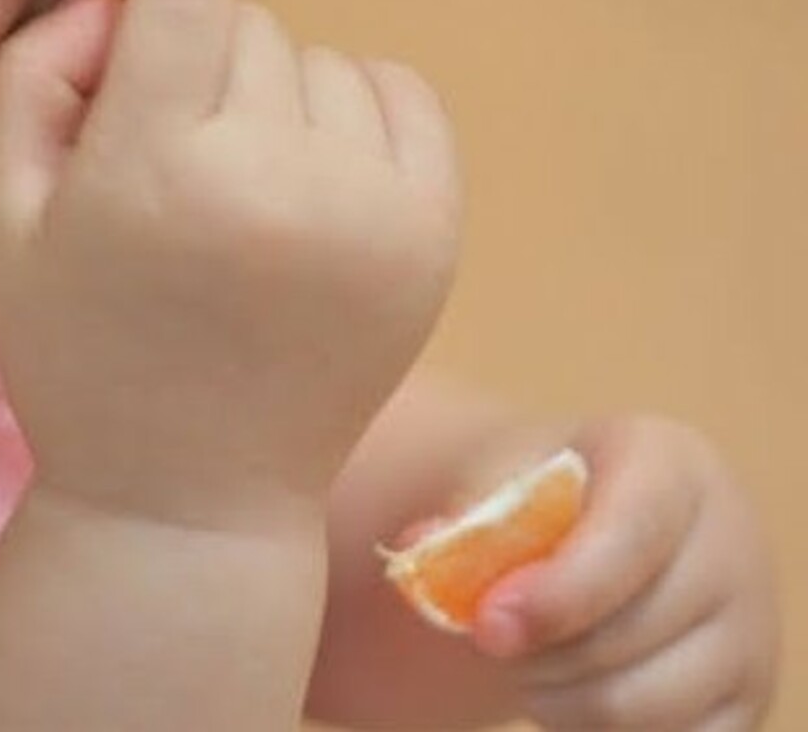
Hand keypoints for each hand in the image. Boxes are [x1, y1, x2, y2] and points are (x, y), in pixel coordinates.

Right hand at [0, 0, 458, 528]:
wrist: (193, 495)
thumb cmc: (82, 356)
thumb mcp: (6, 219)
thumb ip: (34, 73)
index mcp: (159, 175)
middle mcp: (281, 185)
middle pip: (252, 25)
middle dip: (204, 60)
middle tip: (176, 146)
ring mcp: (374, 214)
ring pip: (322, 62)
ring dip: (277, 96)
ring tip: (243, 189)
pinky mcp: (434, 239)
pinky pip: (401, 98)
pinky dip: (354, 115)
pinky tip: (313, 182)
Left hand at [472, 417, 778, 729]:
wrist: (596, 527)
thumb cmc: (546, 495)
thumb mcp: (507, 476)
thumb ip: (469, 513)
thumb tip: (419, 550)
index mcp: (676, 465)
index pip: (630, 536)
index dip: (557, 592)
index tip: (487, 626)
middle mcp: (732, 545)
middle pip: (631, 632)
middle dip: (539, 649)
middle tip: (488, 635)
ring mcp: (751, 634)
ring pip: (642, 706)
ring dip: (555, 697)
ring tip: (522, 658)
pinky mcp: (746, 706)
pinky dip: (593, 729)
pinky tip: (566, 684)